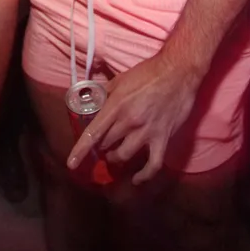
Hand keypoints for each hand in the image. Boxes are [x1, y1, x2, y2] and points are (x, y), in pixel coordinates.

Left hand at [67, 55, 200, 183]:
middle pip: (107, 143)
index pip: (94, 132)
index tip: (71, 164)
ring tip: (114, 155)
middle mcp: (129, 121)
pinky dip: (144, 175)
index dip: (81, 150)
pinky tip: (137, 179)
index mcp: (116, 105)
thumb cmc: (148, 73)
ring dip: (116, 157)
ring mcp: (147, 132)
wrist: (178, 71)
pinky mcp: (163, 138)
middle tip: (102, 144)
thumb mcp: (121, 79)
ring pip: (124, 155)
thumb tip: (92, 101)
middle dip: (101, 146)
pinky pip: (153, 164)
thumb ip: (105, 93)